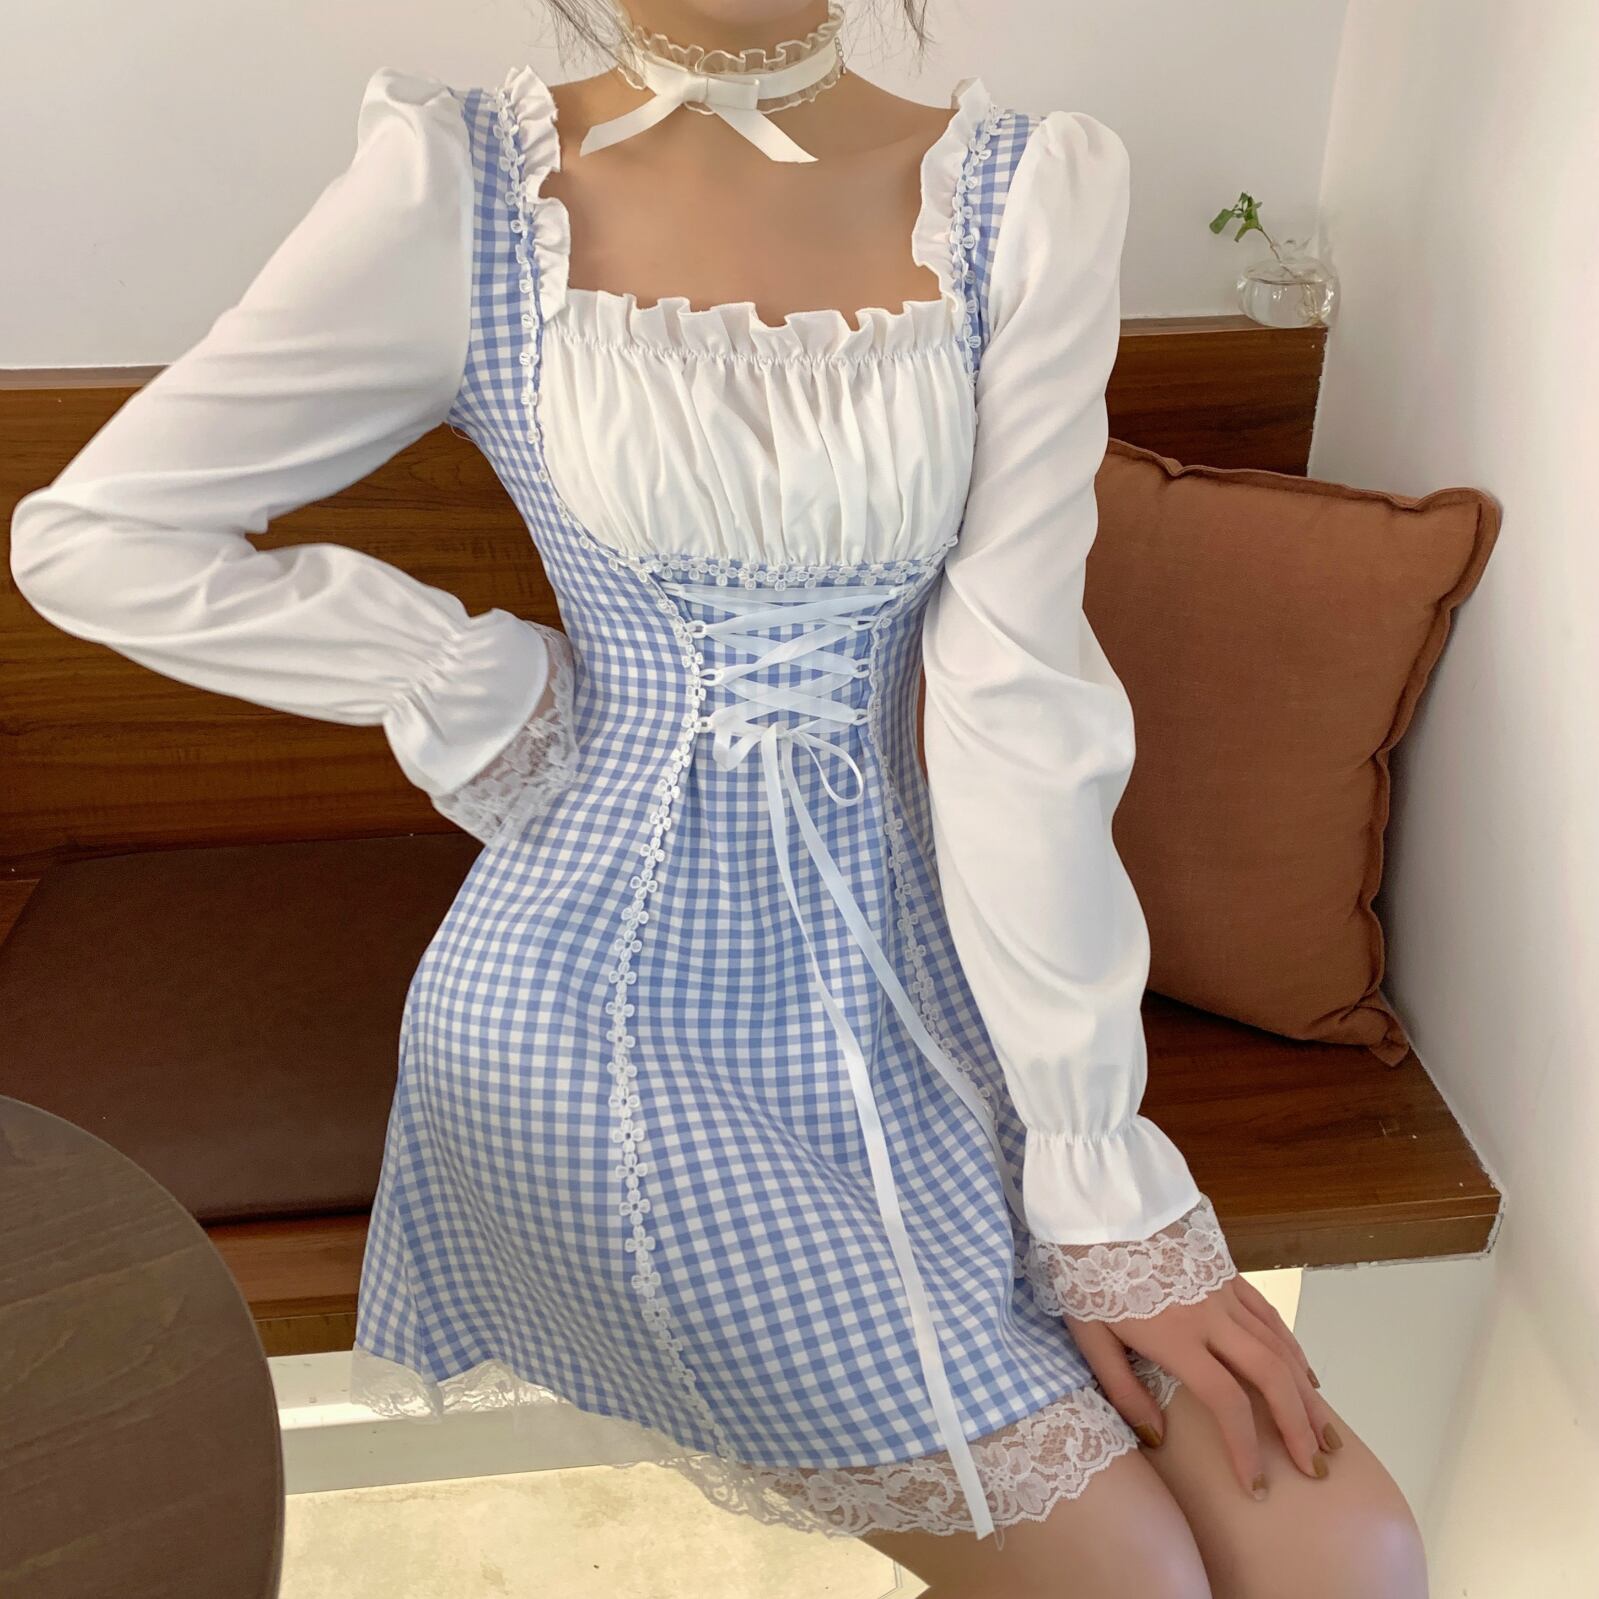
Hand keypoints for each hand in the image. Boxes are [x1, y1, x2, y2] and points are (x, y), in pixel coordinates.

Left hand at [1067, 1274, 1339, 1496]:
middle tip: (1314, 1469)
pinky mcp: (1227, 1274)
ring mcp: (1224, 1292)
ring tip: (1325, 1436)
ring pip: (1280, 1347)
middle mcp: (1210, 1316)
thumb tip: (1156, 1437)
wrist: (1101, 1204)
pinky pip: (1270, 1317)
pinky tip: (1307, 1377)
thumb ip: (1123, 1388)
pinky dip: (1294, 1350)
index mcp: (1175, 1336)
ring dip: (1306, 1394)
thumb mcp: (1089, 1333)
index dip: (1245, 1447)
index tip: (1255, 1486)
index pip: (1226, 1400)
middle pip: (1270, 1375)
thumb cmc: (1086, 1270)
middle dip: (1298, 1425)